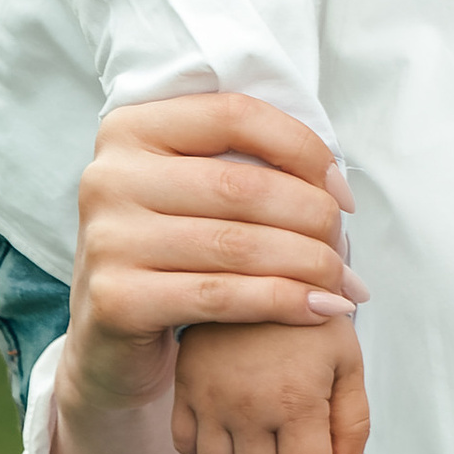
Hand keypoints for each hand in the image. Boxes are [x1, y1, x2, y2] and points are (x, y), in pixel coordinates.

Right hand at [68, 95, 365, 416]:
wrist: (112, 338)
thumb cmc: (172, 255)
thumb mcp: (193, 193)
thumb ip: (246, 165)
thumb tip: (335, 182)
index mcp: (130, 129)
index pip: (235, 115)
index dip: (303, 149)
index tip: (342, 195)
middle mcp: (109, 176)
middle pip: (242, 185)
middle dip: (313, 219)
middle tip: (346, 252)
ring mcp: (108, 238)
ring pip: (238, 244)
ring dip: (308, 265)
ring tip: (343, 285)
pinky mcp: (116, 299)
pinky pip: (222, 295)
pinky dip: (283, 301)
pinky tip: (319, 309)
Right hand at [173, 318, 369, 453]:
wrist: (259, 268)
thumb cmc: (310, 318)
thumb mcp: (348, 361)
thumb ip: (353, 424)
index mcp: (296, 399)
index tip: (319, 452)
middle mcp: (248, 405)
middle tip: (291, 441)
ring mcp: (210, 399)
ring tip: (260, 434)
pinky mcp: (183, 387)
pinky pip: (184, 446)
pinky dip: (206, 446)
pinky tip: (228, 422)